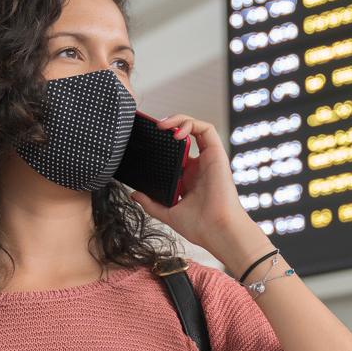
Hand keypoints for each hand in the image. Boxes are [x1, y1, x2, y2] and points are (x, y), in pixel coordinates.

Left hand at [127, 114, 272, 269]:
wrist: (215, 230)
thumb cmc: (199, 225)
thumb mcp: (167, 212)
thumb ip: (151, 203)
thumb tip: (135, 195)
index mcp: (190, 177)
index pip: (177, 150)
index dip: (164, 141)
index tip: (148, 140)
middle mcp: (200, 165)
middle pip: (186, 134)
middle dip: (170, 124)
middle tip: (154, 128)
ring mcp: (209, 159)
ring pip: (196, 127)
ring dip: (179, 120)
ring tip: (163, 125)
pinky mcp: (217, 154)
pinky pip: (207, 129)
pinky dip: (191, 124)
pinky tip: (177, 133)